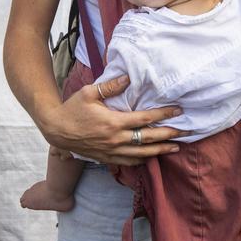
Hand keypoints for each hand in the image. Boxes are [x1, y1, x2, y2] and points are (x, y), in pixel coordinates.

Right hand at [42, 75, 187, 164]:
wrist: (56, 129)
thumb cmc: (72, 108)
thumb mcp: (89, 92)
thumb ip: (110, 86)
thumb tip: (129, 78)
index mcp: (114, 122)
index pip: (145, 119)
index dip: (163, 115)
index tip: (177, 111)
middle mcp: (116, 139)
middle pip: (148, 139)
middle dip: (168, 135)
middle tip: (185, 132)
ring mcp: (112, 151)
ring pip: (142, 154)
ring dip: (160, 150)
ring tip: (175, 147)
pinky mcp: (107, 158)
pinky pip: (129, 162)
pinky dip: (142, 160)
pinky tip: (151, 157)